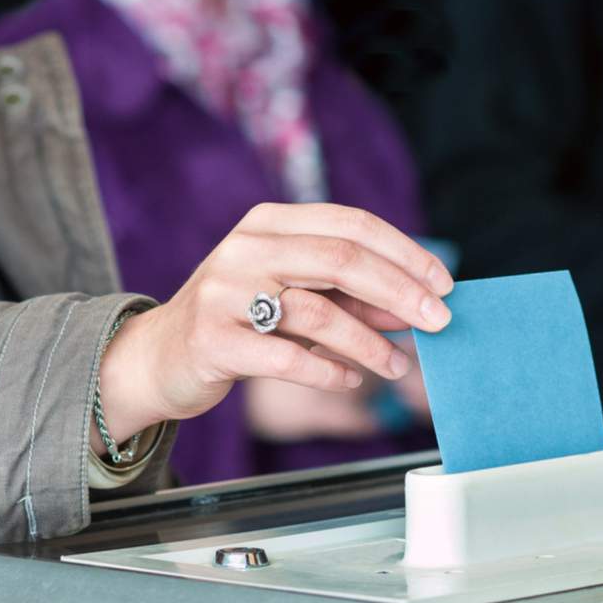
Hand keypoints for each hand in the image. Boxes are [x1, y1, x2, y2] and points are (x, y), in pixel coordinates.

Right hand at [92, 203, 453, 452]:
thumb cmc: (242, 321)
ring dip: (370, 343)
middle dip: (401, 292)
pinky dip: (329, 370)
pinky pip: (287, 357)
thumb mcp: (298, 297)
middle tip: (439, 322)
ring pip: (318, 312)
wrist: (159, 357)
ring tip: (397, 365)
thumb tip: (419, 308)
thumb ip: (354, 298)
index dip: (405, 253)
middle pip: (341, 260)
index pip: (351, 224)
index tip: (444, 283)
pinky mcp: (213, 340)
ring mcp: (224, 292)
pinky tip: (351, 379)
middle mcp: (246, 248)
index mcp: (270, 223)